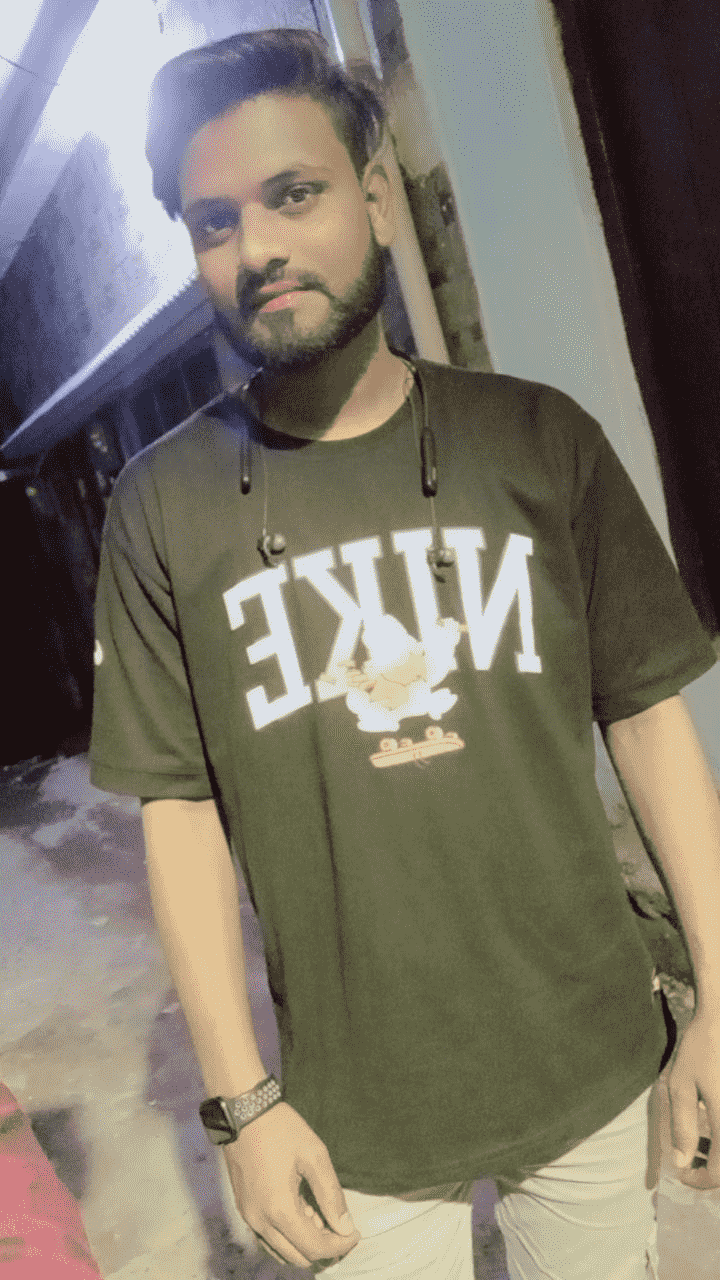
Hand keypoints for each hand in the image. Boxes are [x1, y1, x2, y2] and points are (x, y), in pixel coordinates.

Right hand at [222, 1101, 360, 1268]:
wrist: (244, 1111)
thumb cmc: (280, 1129)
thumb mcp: (314, 1155)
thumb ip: (331, 1194)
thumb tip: (345, 1226)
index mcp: (279, 1209)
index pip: (315, 1248)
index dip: (340, 1245)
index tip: (355, 1233)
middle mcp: (260, 1221)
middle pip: (298, 1257)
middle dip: (324, 1249)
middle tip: (341, 1228)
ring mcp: (248, 1216)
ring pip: (282, 1252)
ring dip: (305, 1245)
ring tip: (321, 1218)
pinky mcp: (244, 1208)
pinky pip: (268, 1239)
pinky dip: (287, 1237)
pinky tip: (300, 1214)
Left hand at [662, 1010, 719, 1187]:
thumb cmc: (701, 1049)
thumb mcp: (681, 1086)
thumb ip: (682, 1127)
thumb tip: (682, 1162)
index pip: (719, 1175)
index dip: (698, 1181)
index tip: (682, 1174)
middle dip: (712, 1170)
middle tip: (692, 1159)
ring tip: (701, 1143)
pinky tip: (714, 1125)